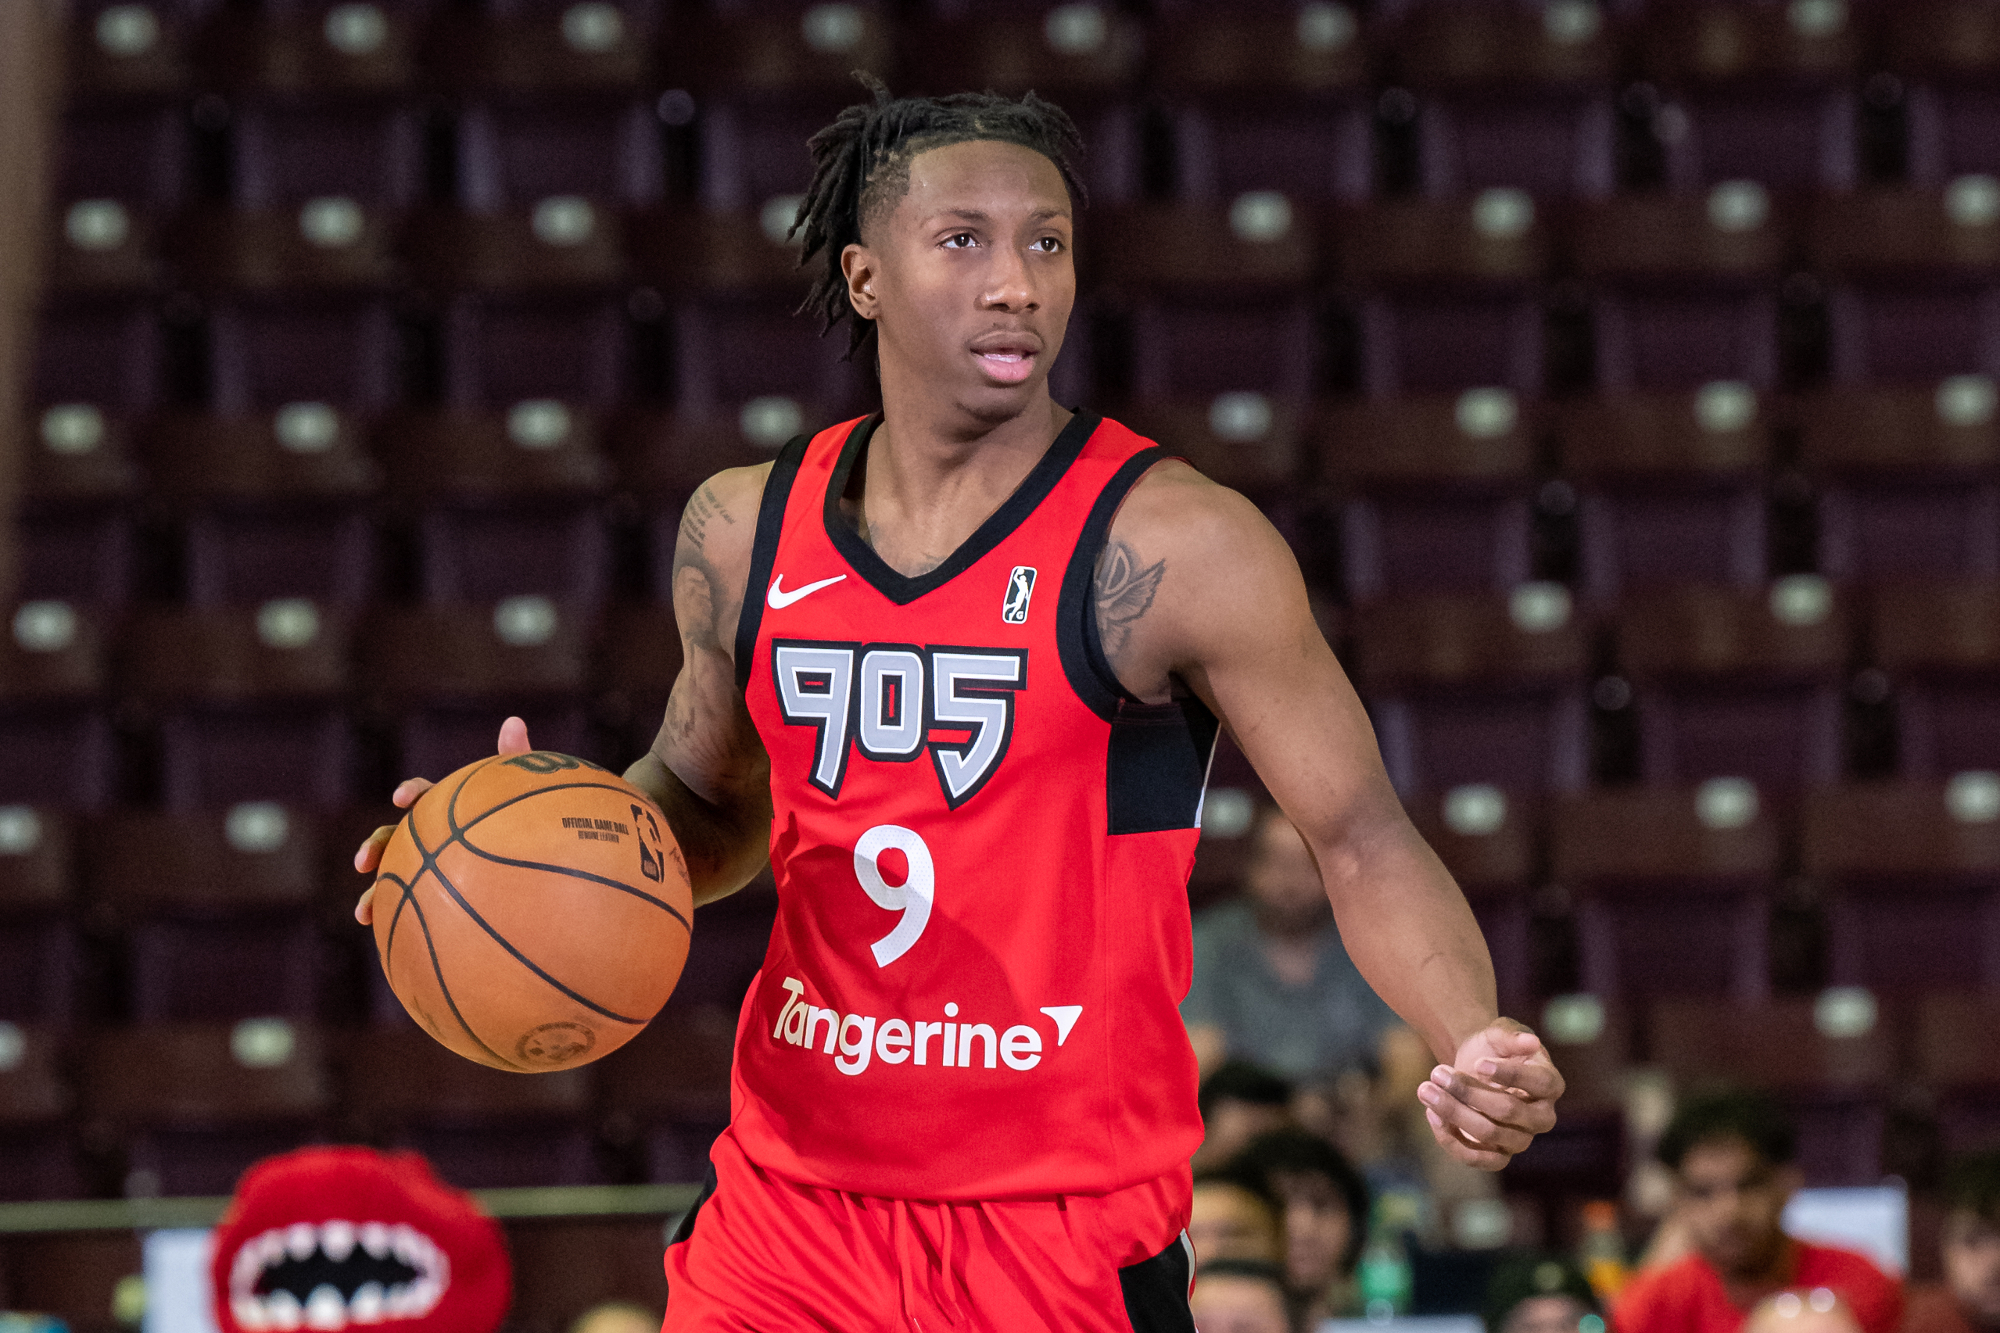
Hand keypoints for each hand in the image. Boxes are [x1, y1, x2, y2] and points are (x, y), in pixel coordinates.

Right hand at [353, 716, 532, 924]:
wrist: (540, 864)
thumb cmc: (533, 821)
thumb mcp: (526, 793)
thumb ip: (517, 761)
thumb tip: (514, 721)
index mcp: (450, 809)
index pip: (425, 793)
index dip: (412, 792)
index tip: (404, 799)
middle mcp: (434, 838)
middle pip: (395, 838)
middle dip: (375, 847)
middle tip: (363, 863)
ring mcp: (433, 869)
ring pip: (396, 880)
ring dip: (374, 895)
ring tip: (363, 915)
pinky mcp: (438, 900)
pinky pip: (418, 913)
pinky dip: (403, 927)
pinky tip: (397, 951)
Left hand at [1417, 1018, 1563, 1170]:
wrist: (1475, 1065)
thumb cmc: (1494, 1047)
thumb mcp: (1500, 1032)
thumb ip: (1512, 1036)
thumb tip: (1531, 1041)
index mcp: (1550, 1084)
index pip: (1540, 1083)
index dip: (1510, 1074)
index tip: (1478, 1062)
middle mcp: (1542, 1117)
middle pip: (1508, 1110)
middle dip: (1469, 1092)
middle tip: (1437, 1071)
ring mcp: (1520, 1140)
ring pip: (1490, 1135)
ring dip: (1453, 1113)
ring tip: (1426, 1089)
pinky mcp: (1497, 1156)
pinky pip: (1476, 1159)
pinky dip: (1450, 1139)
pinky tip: (1431, 1113)